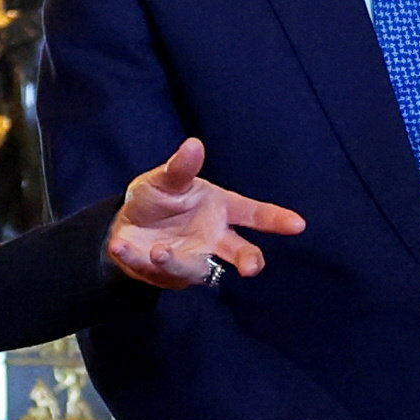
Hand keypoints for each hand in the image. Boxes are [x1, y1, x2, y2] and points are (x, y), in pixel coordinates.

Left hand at [103, 137, 304, 286]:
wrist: (128, 225)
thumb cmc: (159, 199)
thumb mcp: (166, 179)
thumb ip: (181, 168)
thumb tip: (193, 145)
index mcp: (221, 210)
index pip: (254, 214)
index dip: (276, 219)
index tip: (298, 224)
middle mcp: (213, 239)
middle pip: (240, 252)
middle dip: (249, 260)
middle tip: (251, 267)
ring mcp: (193, 259)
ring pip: (198, 268)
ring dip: (179, 261)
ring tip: (159, 250)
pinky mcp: (167, 275)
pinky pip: (153, 270)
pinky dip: (135, 258)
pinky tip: (120, 246)